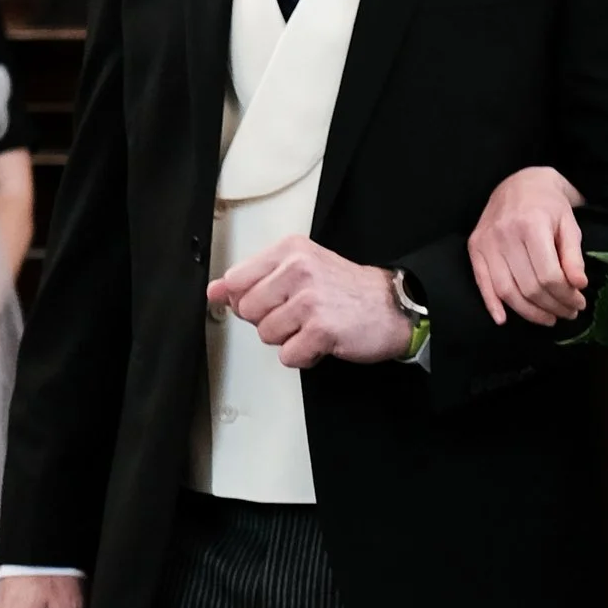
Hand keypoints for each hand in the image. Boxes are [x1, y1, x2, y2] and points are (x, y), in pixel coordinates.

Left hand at [212, 237, 415, 367]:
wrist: (392, 307)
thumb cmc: (347, 290)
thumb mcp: (300, 270)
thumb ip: (254, 279)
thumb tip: (215, 291)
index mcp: (289, 251)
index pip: (236, 280)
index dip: (247, 299)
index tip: (267, 302)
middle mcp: (298, 270)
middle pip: (246, 311)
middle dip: (269, 320)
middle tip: (298, 314)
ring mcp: (309, 299)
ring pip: (265, 335)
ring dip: (288, 339)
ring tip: (312, 326)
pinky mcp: (321, 329)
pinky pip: (288, 355)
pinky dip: (304, 356)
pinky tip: (321, 341)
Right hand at [469, 165, 586, 326]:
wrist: (521, 182)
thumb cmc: (550, 205)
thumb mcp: (569, 225)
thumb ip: (573, 256)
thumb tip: (579, 285)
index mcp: (532, 225)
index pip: (549, 275)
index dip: (566, 295)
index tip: (579, 303)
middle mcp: (505, 234)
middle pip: (529, 286)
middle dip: (552, 306)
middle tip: (568, 313)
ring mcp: (487, 242)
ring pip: (507, 291)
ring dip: (529, 312)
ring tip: (549, 318)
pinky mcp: (475, 247)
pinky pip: (482, 282)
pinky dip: (492, 304)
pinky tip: (503, 320)